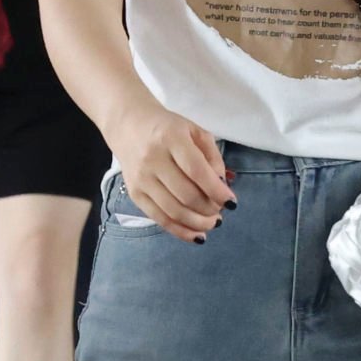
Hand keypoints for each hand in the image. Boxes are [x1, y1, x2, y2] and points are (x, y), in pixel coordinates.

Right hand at [103, 96, 232, 240]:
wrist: (129, 125)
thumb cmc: (168, 128)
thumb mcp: (195, 132)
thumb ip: (212, 157)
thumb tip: (221, 186)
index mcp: (171, 139)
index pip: (197, 171)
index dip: (216, 191)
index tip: (232, 202)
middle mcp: (153, 160)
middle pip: (186, 195)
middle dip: (210, 209)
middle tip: (221, 211)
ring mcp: (141, 179)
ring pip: (173, 211)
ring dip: (198, 223)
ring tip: (213, 223)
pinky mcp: (135, 194)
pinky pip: (159, 219)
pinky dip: (180, 231)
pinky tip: (196, 235)